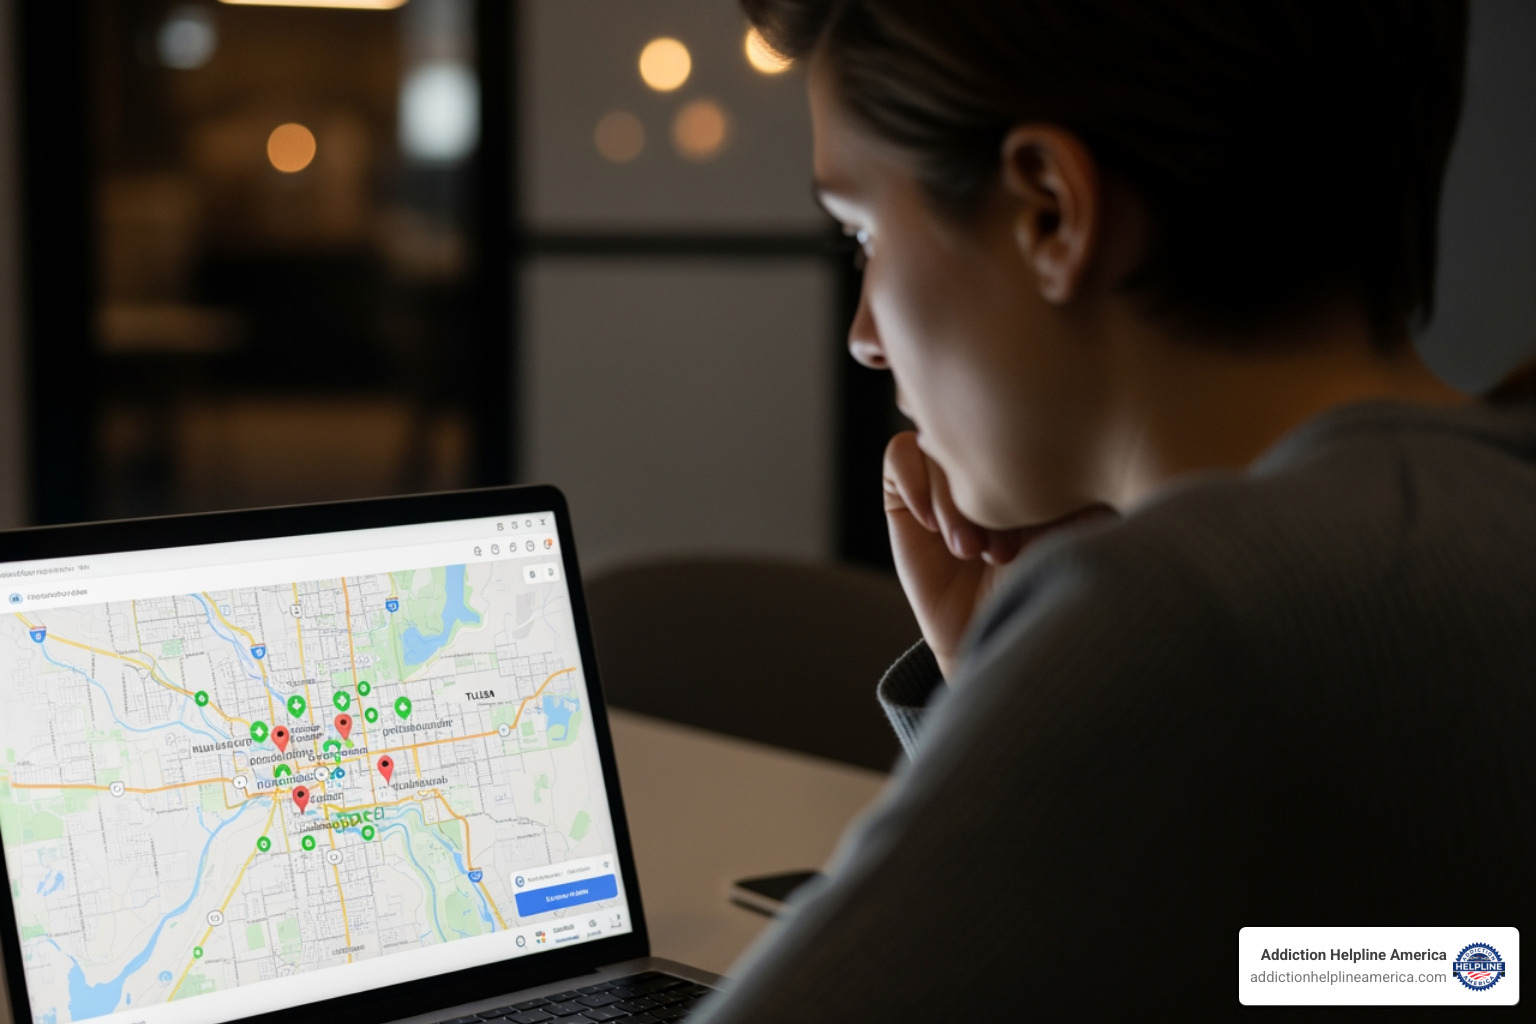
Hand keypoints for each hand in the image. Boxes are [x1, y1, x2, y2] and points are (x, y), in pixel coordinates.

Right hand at [882, 431, 1115, 680]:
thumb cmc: (1044, 587)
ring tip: (971, 550)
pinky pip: (900, 454)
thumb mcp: (1081, 530)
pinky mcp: (905, 493)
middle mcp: (986, 456)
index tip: (1043, 527)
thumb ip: (1087, 481)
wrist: (992, 635)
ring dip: (953, 498)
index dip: (1029, 471)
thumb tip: (1093, 434)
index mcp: (1034, 452)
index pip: (1026, 418)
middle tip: (1002, 550)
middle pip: (978, 427)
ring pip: (938, 442)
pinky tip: (933, 528)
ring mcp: (944, 472)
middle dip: (987, 490)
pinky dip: (916, 485)